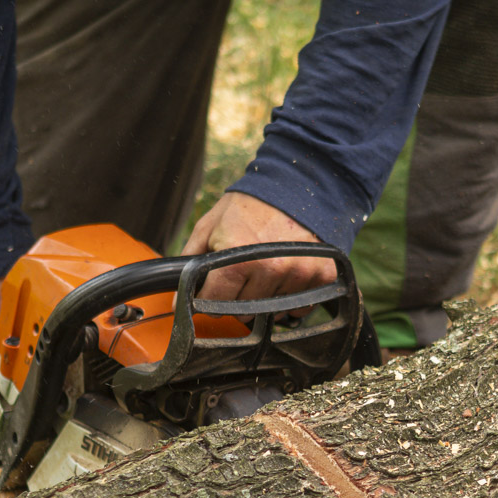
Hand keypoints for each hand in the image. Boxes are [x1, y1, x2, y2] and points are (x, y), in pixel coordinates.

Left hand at [180, 192, 337, 301]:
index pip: (215, 305)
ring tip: (267, 268)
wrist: (295, 185)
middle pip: (244, 312)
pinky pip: (301, 307)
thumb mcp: (210, 225)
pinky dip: (293, 299)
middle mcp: (269, 269)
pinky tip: (287, 275)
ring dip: (267, 298)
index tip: (215, 288)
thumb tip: (177, 300)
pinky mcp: (320, 275)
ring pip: (273, 312)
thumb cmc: (250, 204)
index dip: (210, 298)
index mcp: (237, 259)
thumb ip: (190, 261)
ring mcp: (297, 274)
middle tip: (244, 273)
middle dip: (239, 298)